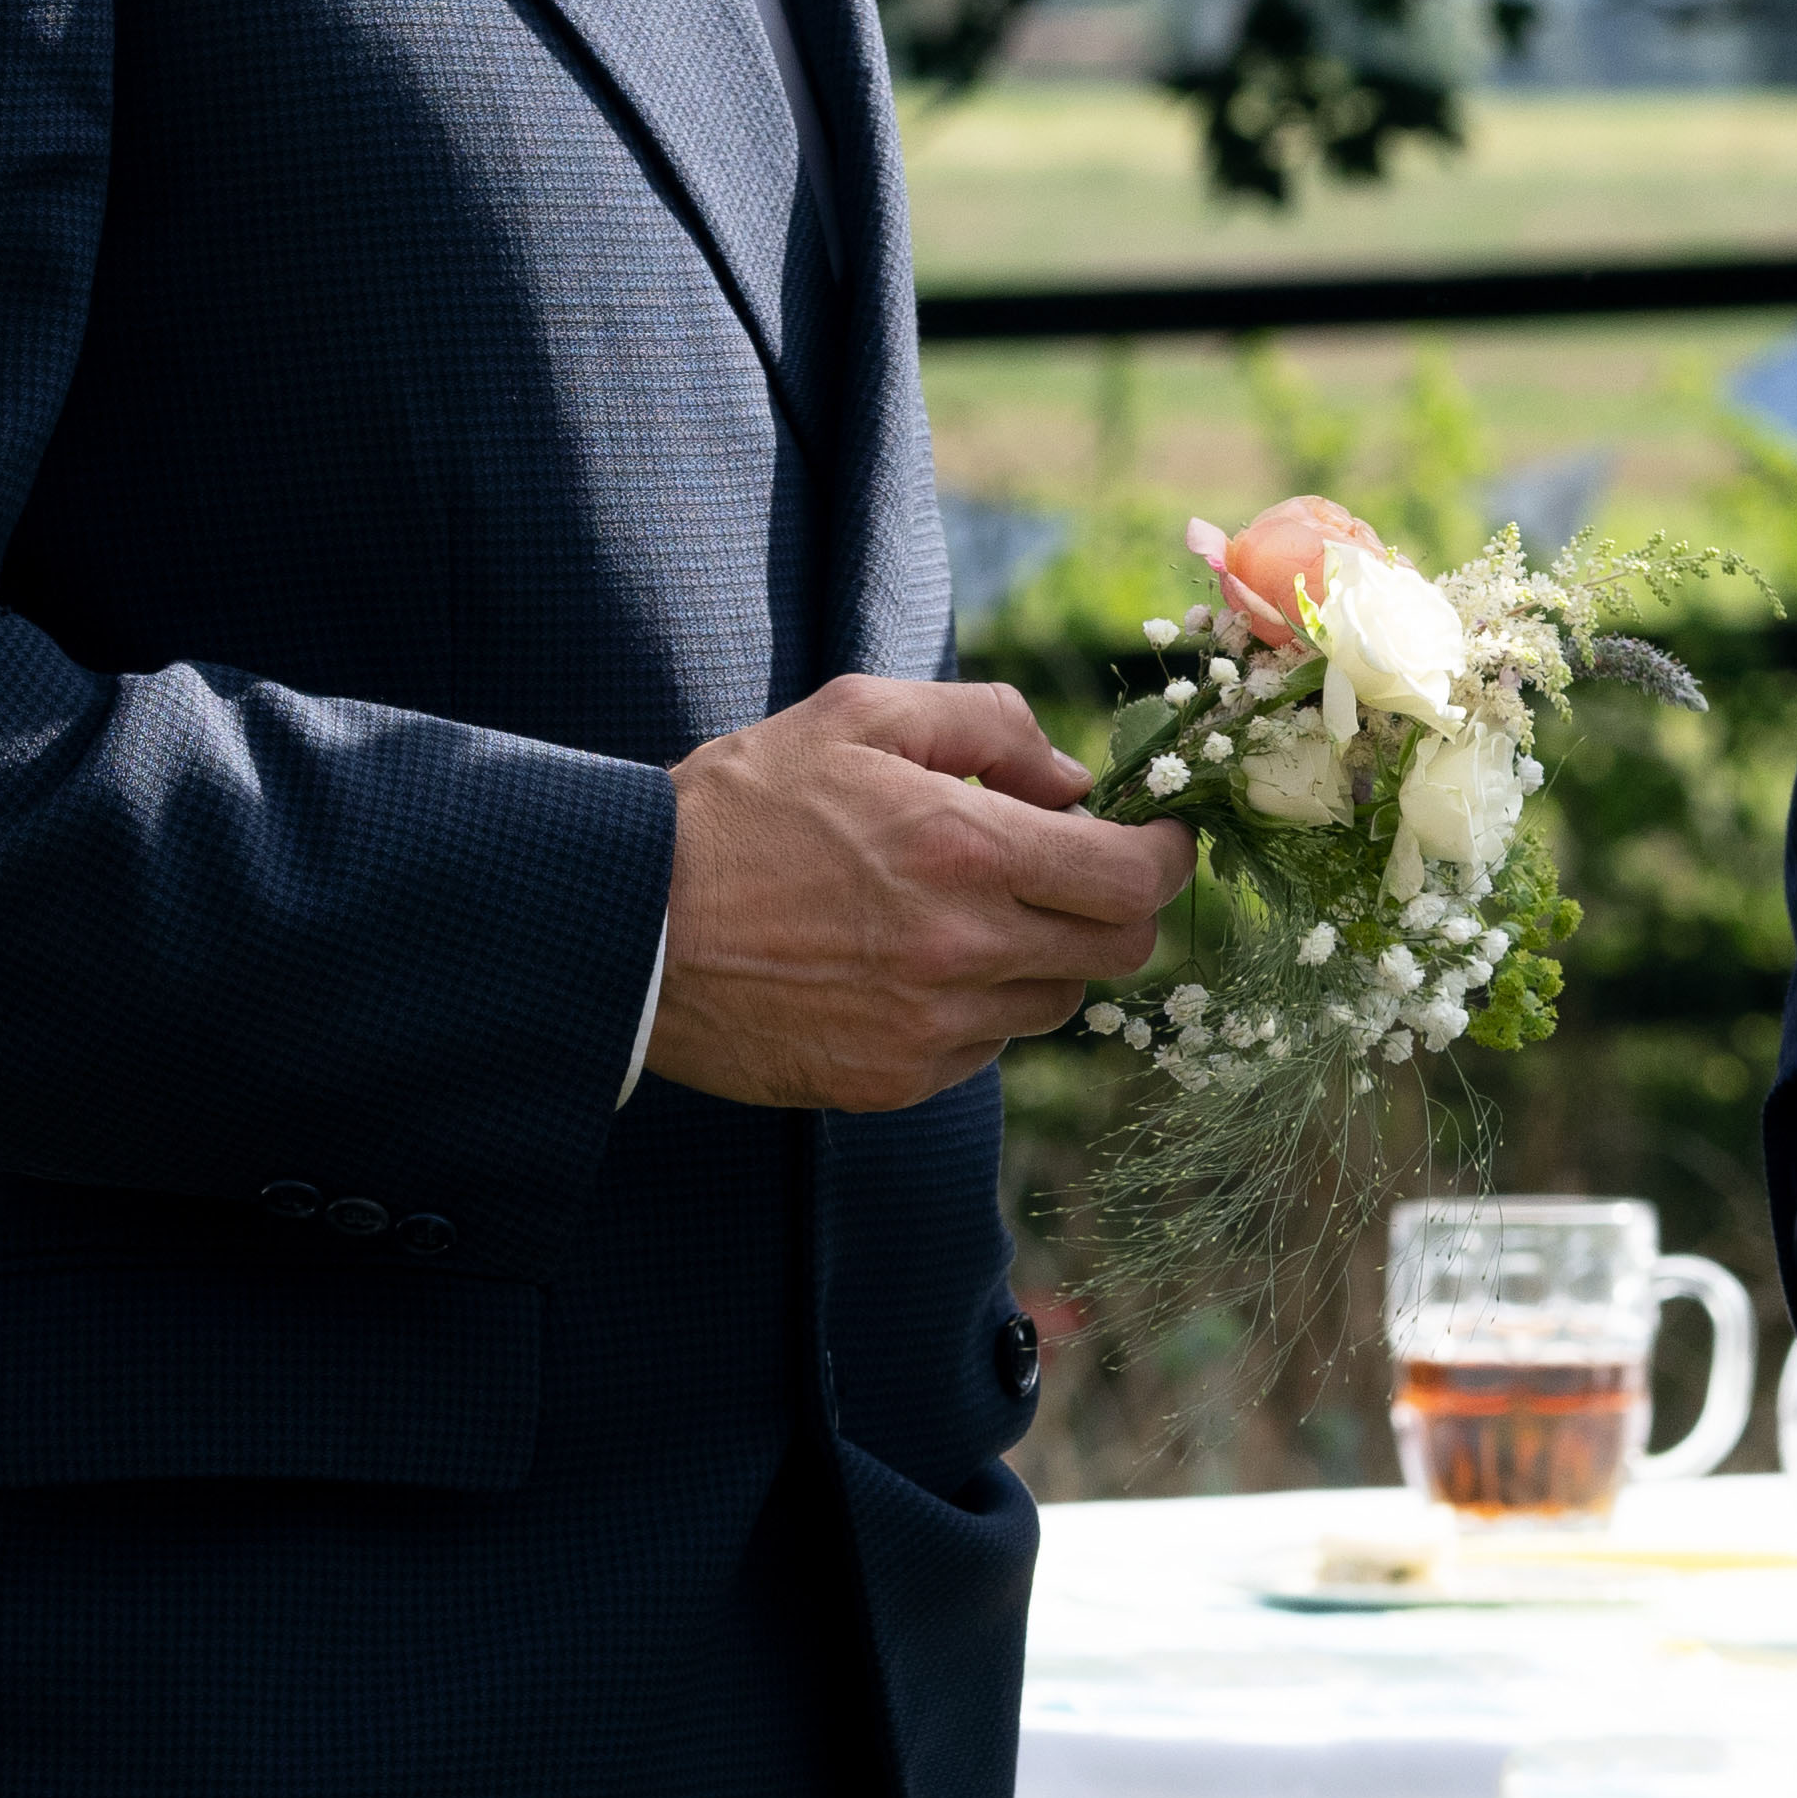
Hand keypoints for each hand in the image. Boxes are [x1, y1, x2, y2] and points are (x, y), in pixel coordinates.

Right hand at [644, 676, 1188, 1109]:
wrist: (631, 925)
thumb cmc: (741, 807)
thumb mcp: (859, 715)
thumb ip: (988, 726)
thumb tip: (1074, 781)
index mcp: (965, 850)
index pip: (1135, 880)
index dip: (1166, 855)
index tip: (1158, 837)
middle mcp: (962, 950)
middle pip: (1119, 951)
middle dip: (1113, 905)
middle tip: (1068, 870)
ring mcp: (930, 1030)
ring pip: (1054, 1002)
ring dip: (1040, 955)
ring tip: (965, 912)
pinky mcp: (893, 1082)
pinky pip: (983, 1048)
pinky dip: (974, 1007)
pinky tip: (909, 966)